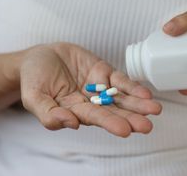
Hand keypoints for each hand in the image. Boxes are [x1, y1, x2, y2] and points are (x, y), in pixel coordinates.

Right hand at [19, 43, 161, 136]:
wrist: (38, 56)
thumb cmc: (32, 79)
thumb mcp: (33, 97)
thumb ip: (48, 114)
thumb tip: (71, 124)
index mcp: (74, 111)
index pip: (94, 118)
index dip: (110, 123)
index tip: (125, 130)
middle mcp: (90, 102)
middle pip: (113, 111)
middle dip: (130, 118)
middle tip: (146, 126)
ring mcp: (98, 86)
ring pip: (121, 98)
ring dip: (137, 104)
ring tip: (154, 110)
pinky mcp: (103, 71)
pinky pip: (120, 80)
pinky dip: (132, 87)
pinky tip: (145, 94)